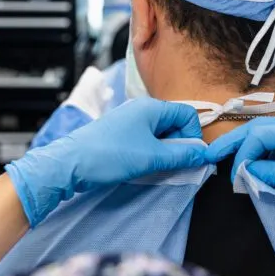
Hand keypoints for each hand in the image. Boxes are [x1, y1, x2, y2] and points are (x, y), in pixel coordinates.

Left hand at [7, 98, 206, 226]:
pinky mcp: (120, 136)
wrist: (69, 165)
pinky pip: (146, 141)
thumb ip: (183, 155)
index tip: (188, 156)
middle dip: (179, 145)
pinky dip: (150, 154)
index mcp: (152, 108)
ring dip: (164, 152)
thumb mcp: (152, 157)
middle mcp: (142, 110)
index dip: (193, 136)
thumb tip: (205, 154)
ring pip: (161, 135)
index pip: (188, 115)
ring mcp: (130, 122)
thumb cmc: (110, 156)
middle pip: (175, 125)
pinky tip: (142, 167)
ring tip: (154, 167)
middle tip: (171, 165)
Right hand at [207, 118, 274, 228]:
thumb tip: (246, 171)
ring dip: (251, 149)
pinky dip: (267, 154)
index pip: (261, 133)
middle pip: (262, 128)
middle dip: (237, 143)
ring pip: (271, 135)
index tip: (233, 175)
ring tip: (233, 165)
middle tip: (213, 156)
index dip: (242, 152)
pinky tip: (257, 165)